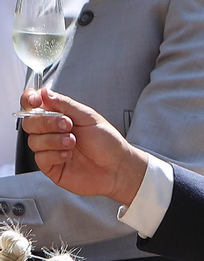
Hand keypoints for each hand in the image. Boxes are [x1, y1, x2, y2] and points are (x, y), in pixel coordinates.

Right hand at [20, 88, 150, 206]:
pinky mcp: (50, 166)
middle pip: (30, 123)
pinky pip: (40, 158)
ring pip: (33, 141)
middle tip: (67, 125)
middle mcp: (52, 132)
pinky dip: (54, 154)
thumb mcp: (89, 117)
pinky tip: (68, 155)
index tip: (35, 100)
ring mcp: (49, 150)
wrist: (117, 168)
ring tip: (73, 142)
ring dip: (53, 140)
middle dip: (46, 122)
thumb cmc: (107, 142)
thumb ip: (65, 104)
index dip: (30, 100)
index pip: (34, 105)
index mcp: (60, 116)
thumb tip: (45, 92)